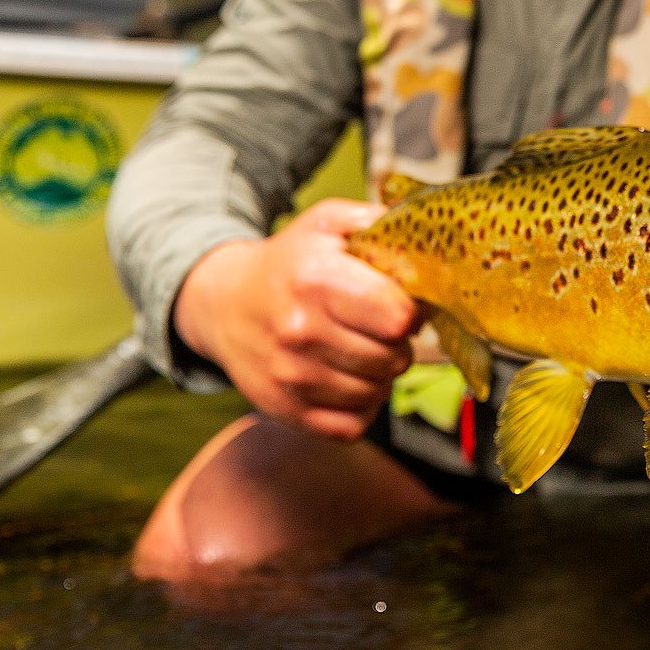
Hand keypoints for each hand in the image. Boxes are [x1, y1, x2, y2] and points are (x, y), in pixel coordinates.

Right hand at [172, 199, 418, 440]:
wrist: (224, 304)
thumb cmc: (287, 263)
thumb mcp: (327, 223)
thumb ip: (377, 223)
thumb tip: (425, 244)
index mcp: (316, 280)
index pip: (398, 317)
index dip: (409, 312)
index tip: (398, 306)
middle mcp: (300, 332)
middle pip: (393, 359)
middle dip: (397, 345)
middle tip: (379, 331)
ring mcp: (291, 376)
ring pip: (376, 393)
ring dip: (379, 376)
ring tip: (362, 351)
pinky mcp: (286, 410)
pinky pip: (352, 425)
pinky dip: (361, 408)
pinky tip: (349, 381)